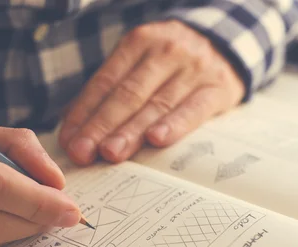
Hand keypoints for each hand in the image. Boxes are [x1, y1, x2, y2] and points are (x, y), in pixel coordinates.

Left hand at [58, 20, 244, 164]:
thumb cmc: (173, 63)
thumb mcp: (143, 61)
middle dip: (102, 126)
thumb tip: (74, 124)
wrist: (227, 45)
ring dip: (131, 132)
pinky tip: (156, 140)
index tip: (69, 141)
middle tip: (83, 152)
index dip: (85, 112)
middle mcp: (165, 52)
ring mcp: (193, 69)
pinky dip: (174, 125)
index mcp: (139, 42)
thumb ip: (113, 88)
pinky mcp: (218, 88)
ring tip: (110, 153)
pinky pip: (193, 109)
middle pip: (128, 94)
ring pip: (156, 105)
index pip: (105, 81)